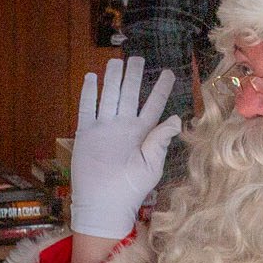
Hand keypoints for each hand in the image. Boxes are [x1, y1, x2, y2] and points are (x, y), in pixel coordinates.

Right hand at [69, 57, 181, 239]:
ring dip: (112, 79)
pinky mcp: (86, 134)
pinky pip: (87, 108)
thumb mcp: (151, 165)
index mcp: (142, 133)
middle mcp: (123, 126)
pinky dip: (88, 93)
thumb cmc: (131, 188)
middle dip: (133, 76)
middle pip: (129, 94)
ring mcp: (104, 128)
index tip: (168, 72)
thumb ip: (161, 140)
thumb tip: (176, 118)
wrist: (103, 204)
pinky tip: (90, 78)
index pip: (153, 105)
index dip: (160, 89)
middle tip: (136, 58)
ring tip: (115, 62)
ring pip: (108, 96)